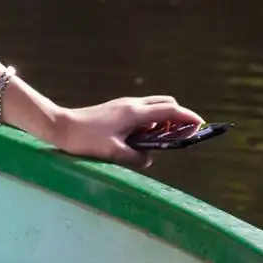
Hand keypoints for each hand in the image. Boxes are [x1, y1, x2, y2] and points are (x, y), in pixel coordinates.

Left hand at [53, 94, 203, 170]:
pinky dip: (150, 121)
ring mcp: (124, 105)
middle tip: (182, 136)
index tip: (201, 126)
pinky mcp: (117, 109)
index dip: (189, 118)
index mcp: (135, 113)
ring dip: (163, 120)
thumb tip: (149, 159)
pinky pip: (142, 112)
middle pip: (165, 103)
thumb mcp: (114, 153)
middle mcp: (132, 104)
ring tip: (161, 140)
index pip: (170, 110)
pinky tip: (143, 138)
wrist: (61, 126)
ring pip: (154, 106)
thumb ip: (137, 158)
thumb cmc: (86, 139)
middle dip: (179, 117)